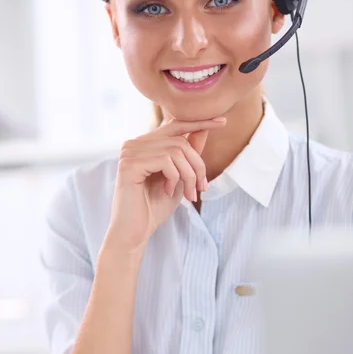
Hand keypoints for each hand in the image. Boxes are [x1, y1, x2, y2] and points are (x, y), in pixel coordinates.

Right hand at [101, 116, 226, 252]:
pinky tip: (168, 192)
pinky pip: (165, 160)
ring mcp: (129, 152)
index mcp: (144, 145)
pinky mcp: (128, 163)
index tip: (223, 121)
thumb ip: (187, 154)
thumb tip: (203, 129)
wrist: (135, 233)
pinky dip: (175, 178)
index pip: (175, 124)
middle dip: (198, 165)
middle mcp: (134, 144)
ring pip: (176, 150)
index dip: (199, 122)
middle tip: (202, 188)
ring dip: (189, 175)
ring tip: (188, 194)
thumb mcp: (179, 178)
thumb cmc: (154, 207)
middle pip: (180, 140)